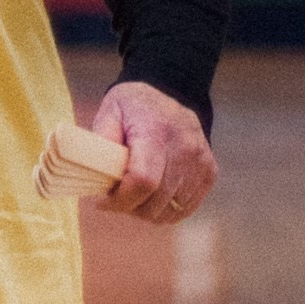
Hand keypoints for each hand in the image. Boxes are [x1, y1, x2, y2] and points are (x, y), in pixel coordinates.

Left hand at [92, 80, 216, 224]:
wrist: (170, 92)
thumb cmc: (133, 106)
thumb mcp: (109, 113)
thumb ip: (102, 142)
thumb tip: (95, 173)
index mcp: (156, 132)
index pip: (143, 181)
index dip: (121, 200)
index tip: (102, 202)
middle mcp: (184, 148)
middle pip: (157, 201)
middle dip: (130, 208)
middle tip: (114, 200)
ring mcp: (201, 162)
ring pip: (172, 210)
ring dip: (148, 212)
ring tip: (133, 197)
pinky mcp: (209, 172)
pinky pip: (187, 207)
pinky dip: (167, 210)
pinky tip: (151, 198)